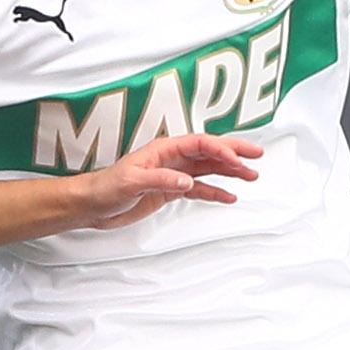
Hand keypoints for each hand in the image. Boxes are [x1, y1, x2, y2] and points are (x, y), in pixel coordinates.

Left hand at [73, 132, 263, 230]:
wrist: (92, 205)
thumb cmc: (105, 188)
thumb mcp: (131, 182)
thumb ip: (160, 180)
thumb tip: (187, 181)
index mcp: (163, 149)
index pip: (199, 144)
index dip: (221, 150)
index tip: (237, 160)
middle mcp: (171, 158)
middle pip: (209, 151)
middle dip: (234, 152)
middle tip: (257, 155)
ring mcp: (173, 174)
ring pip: (208, 169)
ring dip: (229, 172)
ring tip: (251, 176)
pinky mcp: (170, 190)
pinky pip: (199, 189)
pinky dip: (214, 192)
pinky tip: (229, 197)